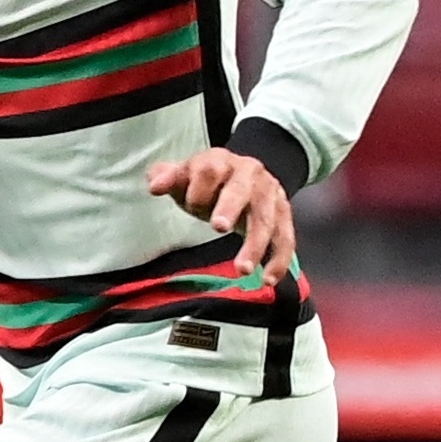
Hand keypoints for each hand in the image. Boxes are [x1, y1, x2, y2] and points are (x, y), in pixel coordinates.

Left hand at [146, 150, 295, 283]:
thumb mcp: (186, 175)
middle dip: (230, 208)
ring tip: (243, 270)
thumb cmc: (209, 182)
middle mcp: (249, 174)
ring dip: (256, 245)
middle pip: (241, 190)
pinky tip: (269, 280)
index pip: (209, 170)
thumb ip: (167, 177)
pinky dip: (279, 260)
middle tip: (219, 228)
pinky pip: (285, 238)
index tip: (189, 205)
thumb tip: (155, 186)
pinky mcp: (283, 214)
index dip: (198, 189)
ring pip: (266, 219)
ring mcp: (269, 194)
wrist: (247, 173)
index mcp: (221, 161)